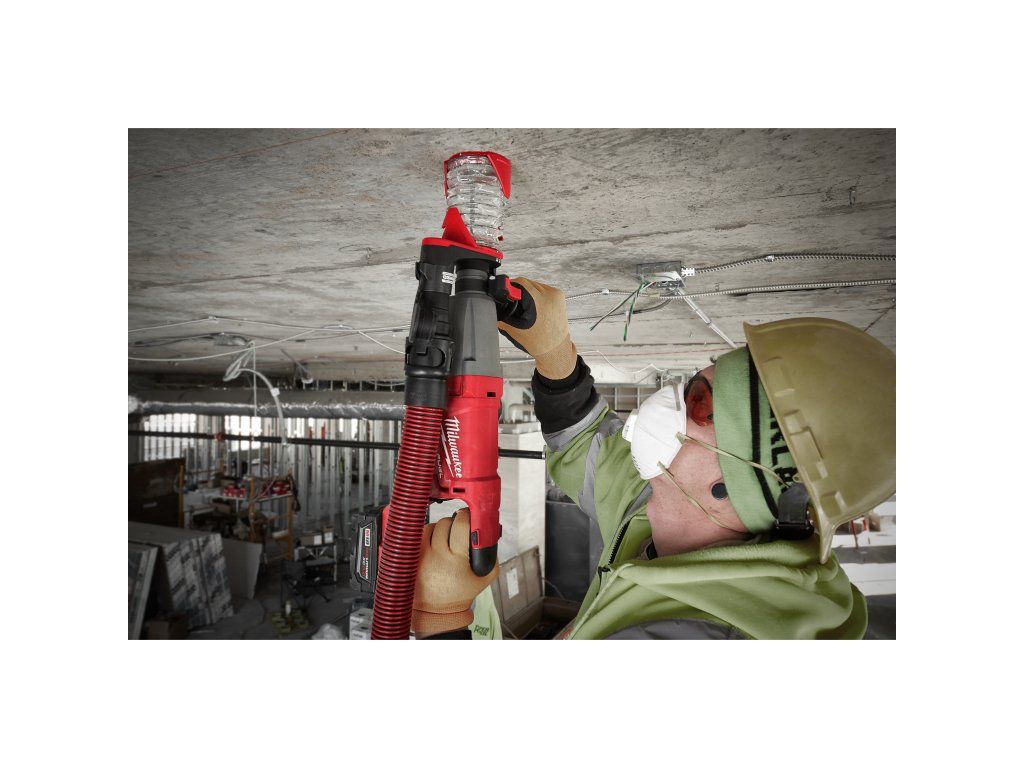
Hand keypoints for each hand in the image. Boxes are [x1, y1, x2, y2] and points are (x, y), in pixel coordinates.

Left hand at [412, 509, 498, 637]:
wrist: (436, 611)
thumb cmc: (459, 595)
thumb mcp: (483, 579)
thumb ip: (492, 558)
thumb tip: (491, 537)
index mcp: (456, 560)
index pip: (461, 526)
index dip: (466, 517)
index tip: (468, 515)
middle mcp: (437, 556)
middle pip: (445, 523)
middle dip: (453, 523)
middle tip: (458, 530)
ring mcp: (421, 556)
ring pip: (430, 526)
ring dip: (439, 528)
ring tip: (445, 537)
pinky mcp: (411, 558)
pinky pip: (418, 536)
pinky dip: (426, 535)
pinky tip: (432, 542)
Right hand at [497, 277, 577, 378]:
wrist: (556, 350)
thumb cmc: (541, 343)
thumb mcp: (516, 330)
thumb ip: (503, 318)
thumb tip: (494, 310)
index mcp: (541, 301)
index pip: (521, 282)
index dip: (510, 287)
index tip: (506, 293)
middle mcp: (551, 295)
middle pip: (528, 283)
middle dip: (519, 292)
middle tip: (514, 303)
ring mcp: (557, 295)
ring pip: (535, 285)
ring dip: (528, 292)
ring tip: (526, 307)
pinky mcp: (560, 297)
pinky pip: (543, 289)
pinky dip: (536, 295)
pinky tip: (534, 306)